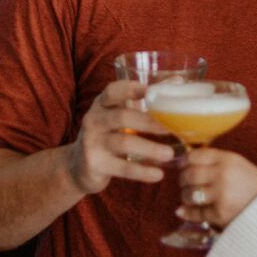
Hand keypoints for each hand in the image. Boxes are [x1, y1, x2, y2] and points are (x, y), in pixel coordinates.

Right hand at [67, 80, 174, 194]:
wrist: (78, 167)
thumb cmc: (108, 135)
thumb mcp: (120, 116)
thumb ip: (144, 101)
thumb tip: (178, 81)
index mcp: (101, 104)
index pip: (113, 91)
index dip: (131, 89)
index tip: (151, 91)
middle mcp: (94, 120)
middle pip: (122, 117)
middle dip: (149, 122)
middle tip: (171, 129)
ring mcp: (92, 142)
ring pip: (124, 143)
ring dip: (150, 148)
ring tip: (169, 154)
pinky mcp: (94, 164)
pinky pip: (122, 167)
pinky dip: (142, 171)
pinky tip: (158, 174)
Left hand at [178, 149, 256, 229]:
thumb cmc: (256, 185)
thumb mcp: (239, 164)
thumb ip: (217, 161)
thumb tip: (187, 161)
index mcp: (229, 159)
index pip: (196, 156)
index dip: (185, 161)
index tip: (184, 166)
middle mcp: (223, 175)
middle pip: (189, 175)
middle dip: (183, 180)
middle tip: (185, 183)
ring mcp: (221, 195)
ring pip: (189, 194)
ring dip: (185, 196)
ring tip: (189, 197)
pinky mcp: (220, 214)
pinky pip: (196, 213)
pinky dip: (187, 212)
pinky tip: (184, 211)